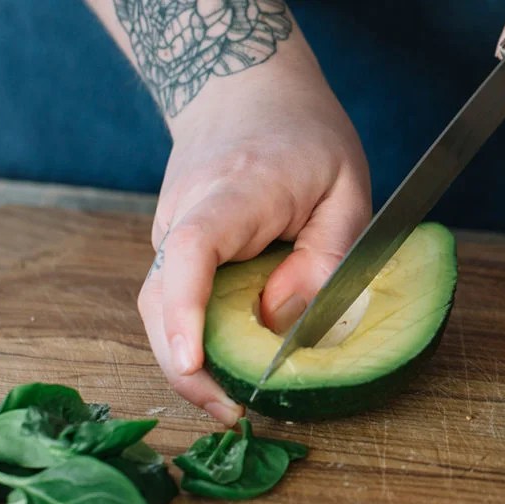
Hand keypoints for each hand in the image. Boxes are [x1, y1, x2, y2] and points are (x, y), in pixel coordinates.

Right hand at [139, 74, 370, 425]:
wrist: (244, 87)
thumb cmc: (306, 136)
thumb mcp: (346, 189)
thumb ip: (325, 259)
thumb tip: (281, 325)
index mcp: (235, 191)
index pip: (193, 250)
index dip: (186, 310)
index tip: (194, 362)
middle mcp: (185, 213)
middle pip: (159, 299)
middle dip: (188, 367)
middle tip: (236, 415)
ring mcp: (170, 231)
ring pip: (161, 308)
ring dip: (192, 361)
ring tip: (239, 402)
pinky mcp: (173, 246)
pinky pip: (175, 300)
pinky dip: (197, 337)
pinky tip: (232, 362)